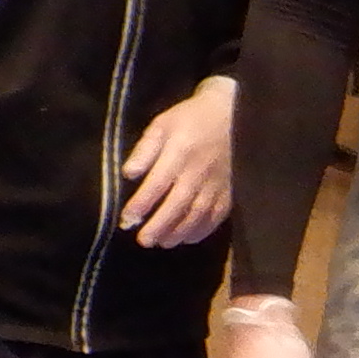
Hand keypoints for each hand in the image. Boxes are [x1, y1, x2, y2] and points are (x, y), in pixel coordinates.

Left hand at [119, 77, 235, 248]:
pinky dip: (201, 231)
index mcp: (180, 153)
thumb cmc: (190, 119)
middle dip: (159, 226)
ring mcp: (216, 185)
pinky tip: (187, 238)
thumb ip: (145, 149)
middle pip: (177, 205)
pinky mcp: (229, 192)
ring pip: (197, 216)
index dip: (141, 204)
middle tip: (143, 241)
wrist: (231, 115)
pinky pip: (216, 217)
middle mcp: (198, 172)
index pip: (157, 184)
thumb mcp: (162, 124)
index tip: (127, 220)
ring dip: (178, 233)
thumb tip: (128, 174)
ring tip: (162, 242)